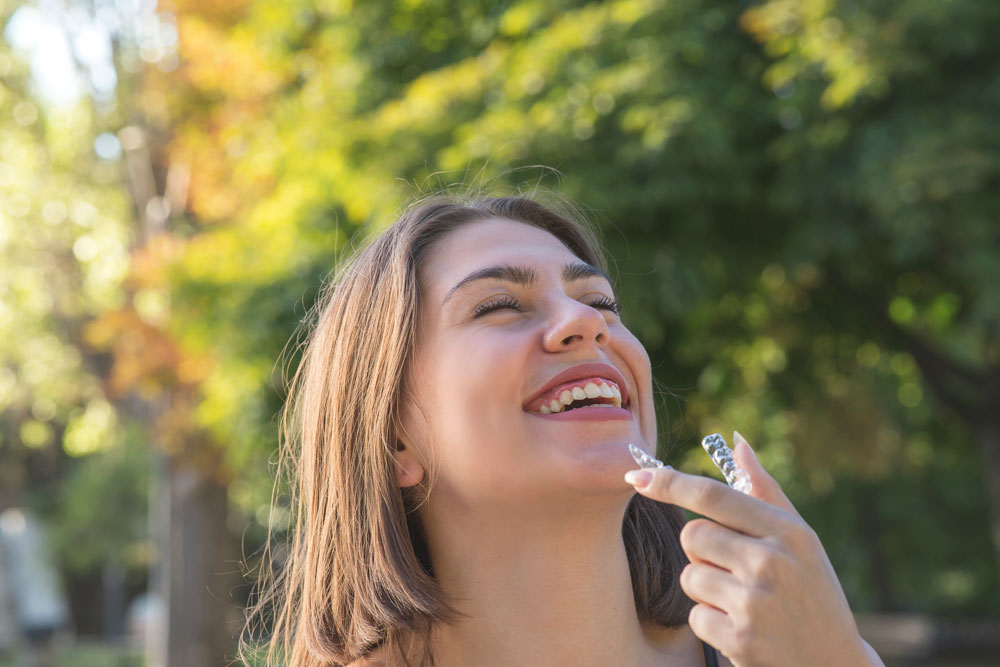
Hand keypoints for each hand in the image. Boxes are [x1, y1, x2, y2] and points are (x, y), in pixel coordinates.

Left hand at [625, 433, 881, 666]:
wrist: (834, 666)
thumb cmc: (813, 595)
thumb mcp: (802, 541)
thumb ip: (766, 492)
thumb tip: (738, 444)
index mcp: (789, 532)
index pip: (712, 496)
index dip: (669, 483)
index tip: (636, 476)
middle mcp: (771, 562)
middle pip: (692, 535)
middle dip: (702, 551)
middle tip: (736, 570)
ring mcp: (754, 603)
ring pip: (690, 576)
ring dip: (707, 590)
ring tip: (746, 603)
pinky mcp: (739, 639)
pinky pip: (694, 616)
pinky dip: (711, 623)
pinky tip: (744, 630)